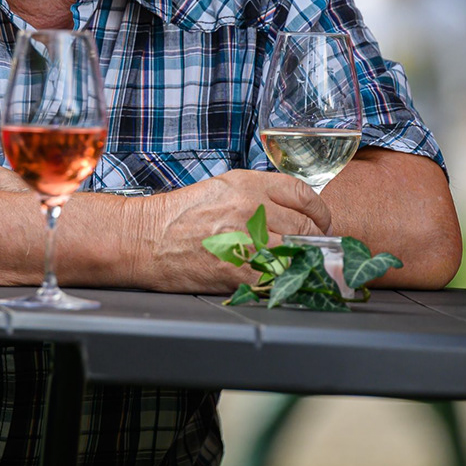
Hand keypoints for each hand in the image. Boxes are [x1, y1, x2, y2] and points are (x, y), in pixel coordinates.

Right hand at [125, 169, 330, 292]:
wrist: (146, 239)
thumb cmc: (179, 216)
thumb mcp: (221, 189)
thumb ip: (258, 195)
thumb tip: (292, 213)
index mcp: (247, 184)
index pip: (303, 194)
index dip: (319, 212)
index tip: (320, 223)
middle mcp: (250, 207)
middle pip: (305, 226)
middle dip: (313, 241)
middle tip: (308, 250)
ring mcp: (246, 239)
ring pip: (298, 253)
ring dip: (302, 262)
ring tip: (296, 266)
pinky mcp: (239, 270)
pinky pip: (279, 277)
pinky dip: (284, 281)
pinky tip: (280, 280)